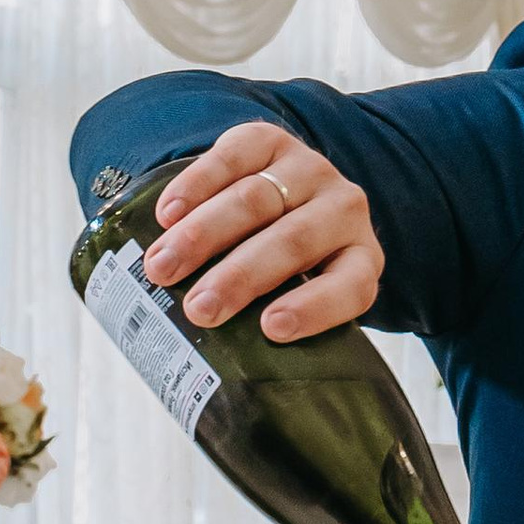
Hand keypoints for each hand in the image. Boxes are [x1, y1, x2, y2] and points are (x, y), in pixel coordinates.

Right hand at [144, 122, 383, 339]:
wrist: (284, 194)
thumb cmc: (285, 268)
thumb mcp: (296, 295)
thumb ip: (271, 321)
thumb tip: (220, 384)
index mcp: (360, 259)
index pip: (351, 286)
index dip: (315, 307)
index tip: (271, 328)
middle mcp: (344, 210)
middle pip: (292, 242)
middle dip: (240, 277)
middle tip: (198, 309)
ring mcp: (309, 170)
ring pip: (255, 200)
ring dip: (203, 236)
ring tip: (162, 268)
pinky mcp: (270, 140)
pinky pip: (233, 156)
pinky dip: (196, 186)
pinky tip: (167, 215)